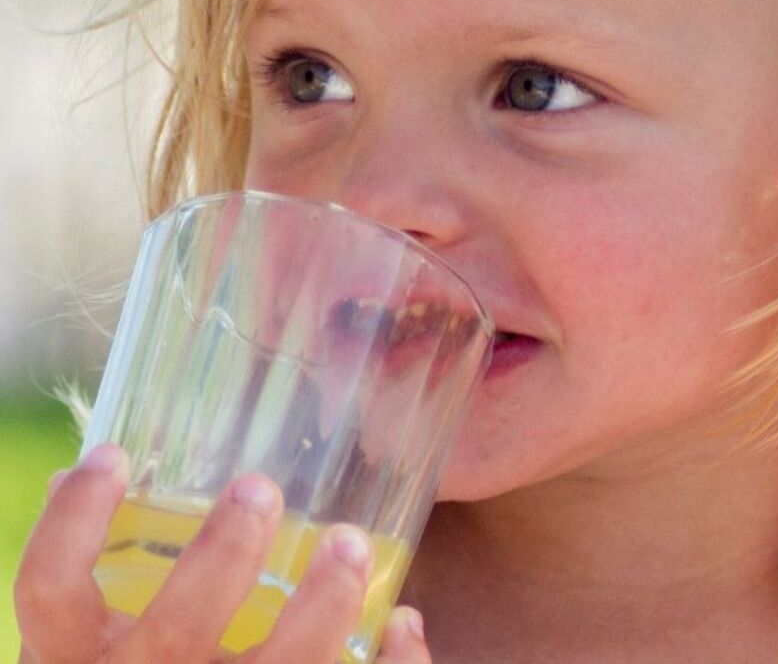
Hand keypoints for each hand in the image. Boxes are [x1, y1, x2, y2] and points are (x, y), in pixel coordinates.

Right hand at [14, 444, 432, 662]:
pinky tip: (405, 620)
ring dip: (324, 607)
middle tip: (260, 489)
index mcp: (74, 659)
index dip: (73, 522)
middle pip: (179, 630)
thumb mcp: (83, 642)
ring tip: (349, 544)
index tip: (112, 455)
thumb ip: (86, 574)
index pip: (50, 590)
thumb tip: (78, 475)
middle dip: (225, 555)